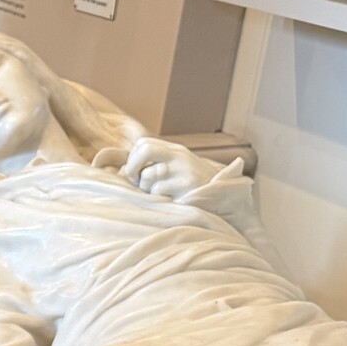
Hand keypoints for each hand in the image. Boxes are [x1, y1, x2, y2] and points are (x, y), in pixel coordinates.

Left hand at [112, 139, 226, 200]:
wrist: (226, 200)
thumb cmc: (193, 190)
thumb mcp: (176, 172)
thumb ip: (153, 167)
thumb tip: (120, 171)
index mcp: (176, 151)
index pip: (143, 143)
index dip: (132, 158)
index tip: (135, 174)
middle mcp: (180, 156)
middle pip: (144, 149)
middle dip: (133, 167)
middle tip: (137, 181)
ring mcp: (184, 170)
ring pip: (147, 176)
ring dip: (147, 189)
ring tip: (161, 196)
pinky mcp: (187, 185)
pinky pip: (157, 192)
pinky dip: (158, 199)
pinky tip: (170, 201)